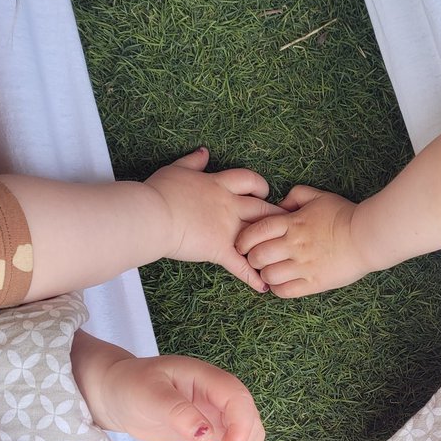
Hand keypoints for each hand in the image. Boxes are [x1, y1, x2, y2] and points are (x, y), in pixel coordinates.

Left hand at [95, 353, 263, 440]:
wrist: (118, 394)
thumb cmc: (130, 386)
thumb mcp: (149, 395)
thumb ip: (177, 412)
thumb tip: (205, 435)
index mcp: (207, 378)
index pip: (238, 400)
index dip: (242, 427)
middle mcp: (218, 394)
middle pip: (250, 420)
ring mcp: (217, 411)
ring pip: (249, 434)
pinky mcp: (212, 427)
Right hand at [146, 148, 284, 292]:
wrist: (153, 214)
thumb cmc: (161, 192)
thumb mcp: (177, 169)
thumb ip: (193, 161)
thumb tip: (204, 152)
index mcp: (219, 185)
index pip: (248, 180)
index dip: (260, 185)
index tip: (265, 192)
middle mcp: (229, 205)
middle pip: (262, 207)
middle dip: (276, 215)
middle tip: (287, 223)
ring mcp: (227, 228)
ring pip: (258, 235)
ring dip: (271, 245)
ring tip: (282, 255)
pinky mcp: (219, 249)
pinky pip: (241, 265)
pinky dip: (253, 277)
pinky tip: (263, 287)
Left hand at [236, 185, 370, 296]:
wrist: (368, 236)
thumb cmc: (344, 214)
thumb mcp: (319, 196)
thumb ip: (296, 196)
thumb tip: (280, 204)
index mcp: (292, 223)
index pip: (256, 232)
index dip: (243, 241)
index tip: (243, 245)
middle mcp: (294, 245)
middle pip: (257, 256)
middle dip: (252, 259)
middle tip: (257, 260)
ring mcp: (303, 265)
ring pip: (269, 276)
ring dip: (265, 276)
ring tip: (270, 274)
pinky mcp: (314, 282)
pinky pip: (286, 291)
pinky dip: (278, 289)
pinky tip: (281, 285)